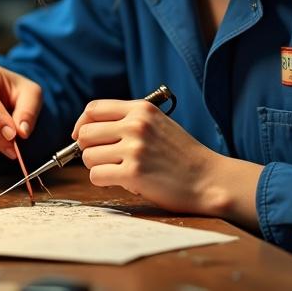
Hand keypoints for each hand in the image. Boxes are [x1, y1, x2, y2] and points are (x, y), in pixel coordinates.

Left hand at [71, 98, 230, 213]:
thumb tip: (88, 131)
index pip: (93, 109)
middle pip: (86, 133)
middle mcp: (136, 125)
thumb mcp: (158, 124)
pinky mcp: (133, 173)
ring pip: (88, 156)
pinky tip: (122, 181)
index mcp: (141, 109)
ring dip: (97, 167)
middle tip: (104, 159)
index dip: (82, 124)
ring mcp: (134, 149)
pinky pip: (96, 176)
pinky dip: (103, 181)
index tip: (82, 137)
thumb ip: (129, 121)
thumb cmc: (182, 155)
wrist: (209, 179)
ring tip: (118, 171)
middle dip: (88, 148)